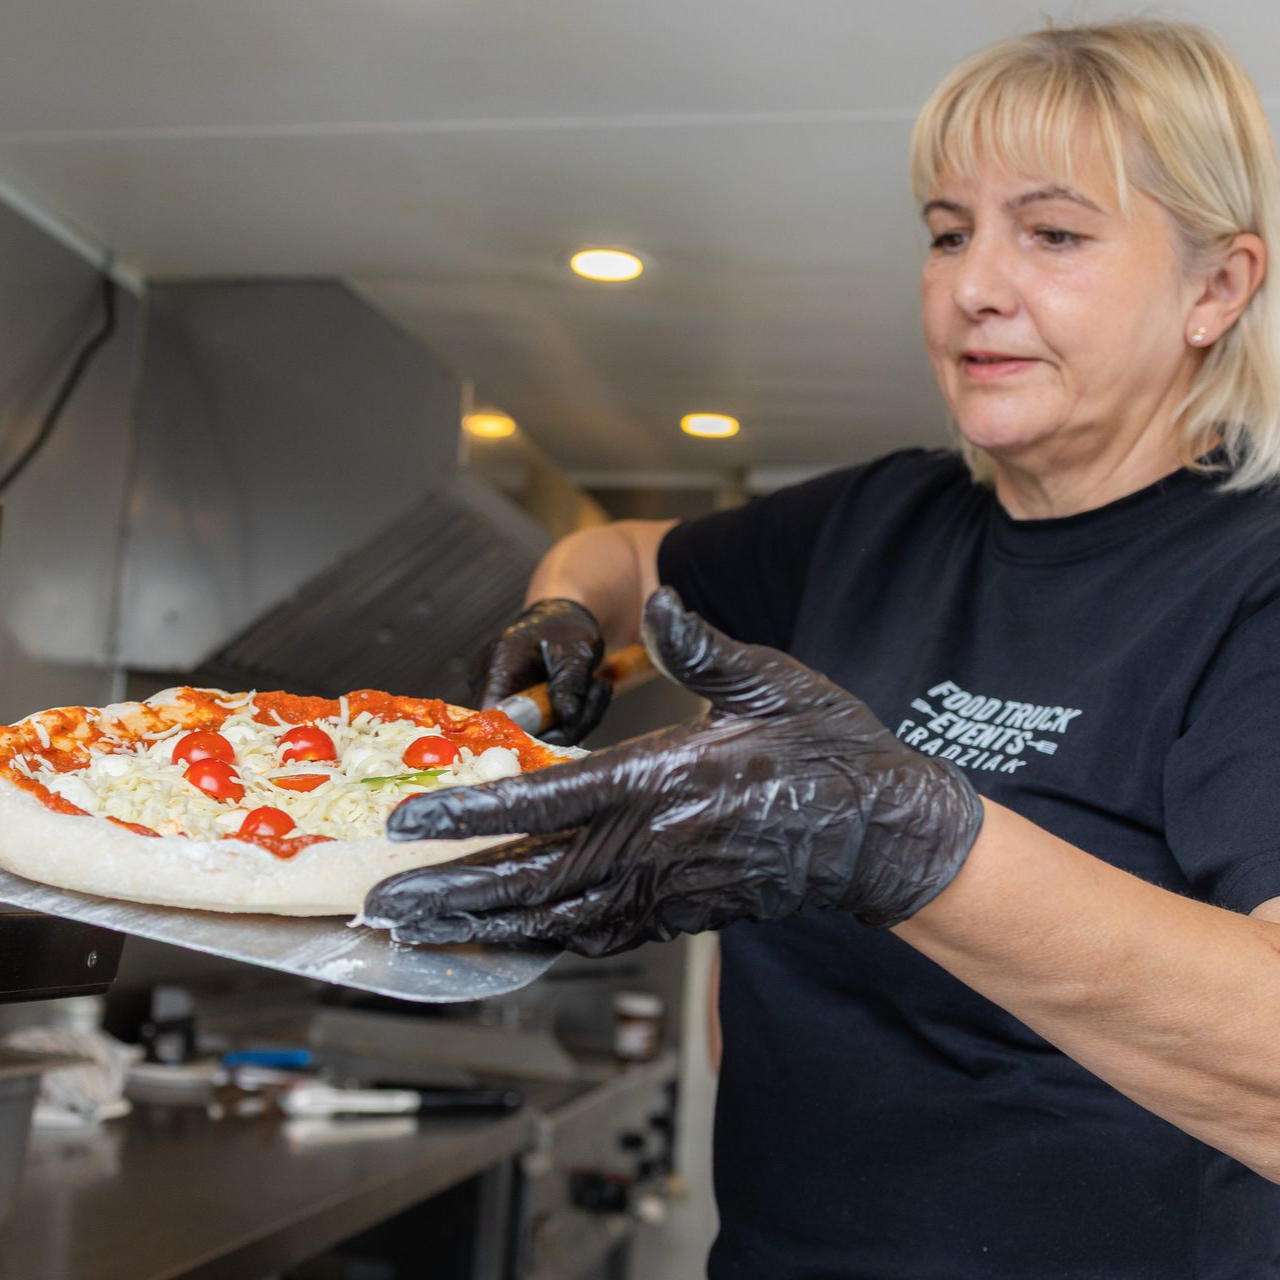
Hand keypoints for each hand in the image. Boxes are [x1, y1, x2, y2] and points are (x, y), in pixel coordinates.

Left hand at [367, 588, 984, 956]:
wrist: (887, 832)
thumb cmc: (833, 750)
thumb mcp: (774, 681)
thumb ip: (704, 647)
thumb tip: (660, 603)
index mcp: (671, 779)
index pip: (550, 801)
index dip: (474, 814)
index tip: (413, 823)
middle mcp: (661, 844)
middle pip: (536, 878)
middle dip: (454, 891)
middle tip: (387, 904)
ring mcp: (672, 888)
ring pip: (560, 919)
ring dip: (485, 927)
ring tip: (422, 934)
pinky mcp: (687, 914)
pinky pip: (603, 936)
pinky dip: (546, 944)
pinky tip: (509, 943)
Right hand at [474, 598, 610, 745]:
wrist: (563, 620)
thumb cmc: (566, 626)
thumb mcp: (577, 649)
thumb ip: (570, 682)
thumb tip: (568, 717)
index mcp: (499, 664)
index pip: (492, 714)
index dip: (520, 733)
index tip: (560, 730)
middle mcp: (492, 685)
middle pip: (518, 730)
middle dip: (563, 725)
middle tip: (597, 695)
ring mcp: (504, 698)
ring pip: (537, 734)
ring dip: (574, 721)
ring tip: (598, 688)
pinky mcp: (520, 710)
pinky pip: (545, 729)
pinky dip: (571, 720)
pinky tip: (591, 695)